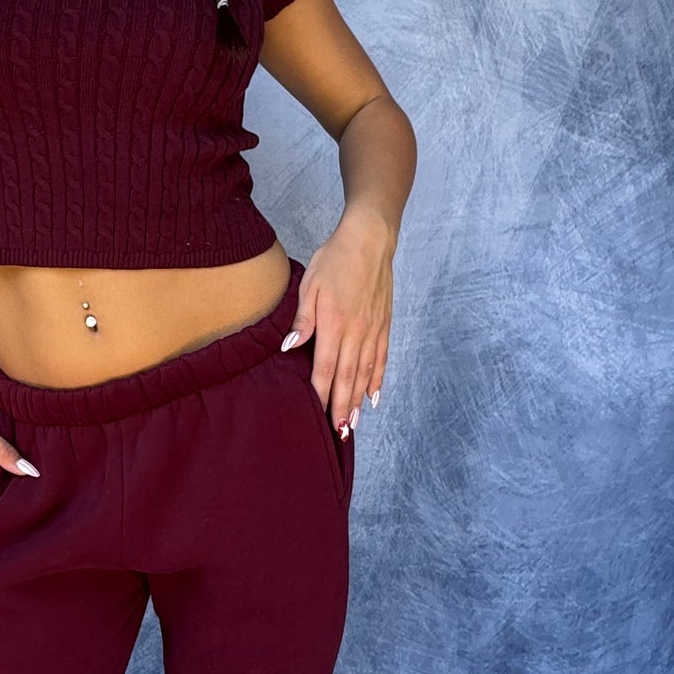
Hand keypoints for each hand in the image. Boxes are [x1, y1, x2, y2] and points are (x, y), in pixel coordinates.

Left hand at [282, 208, 393, 436]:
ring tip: (353, 423)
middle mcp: (357, 332)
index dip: (322, 394)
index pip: (326, 368)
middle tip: (338, 432)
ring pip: (366, 372)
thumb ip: (302, 319)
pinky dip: (378, 379)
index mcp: (335, 324)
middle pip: (348, 377)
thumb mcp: (310, 285)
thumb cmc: (335, 260)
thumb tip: (290, 347)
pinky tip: (374, 396)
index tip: (318, 415)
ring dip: (359, 400)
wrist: (370, 240)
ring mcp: (373, 329)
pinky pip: (381, 358)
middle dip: (342, 407)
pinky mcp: (384, 324)